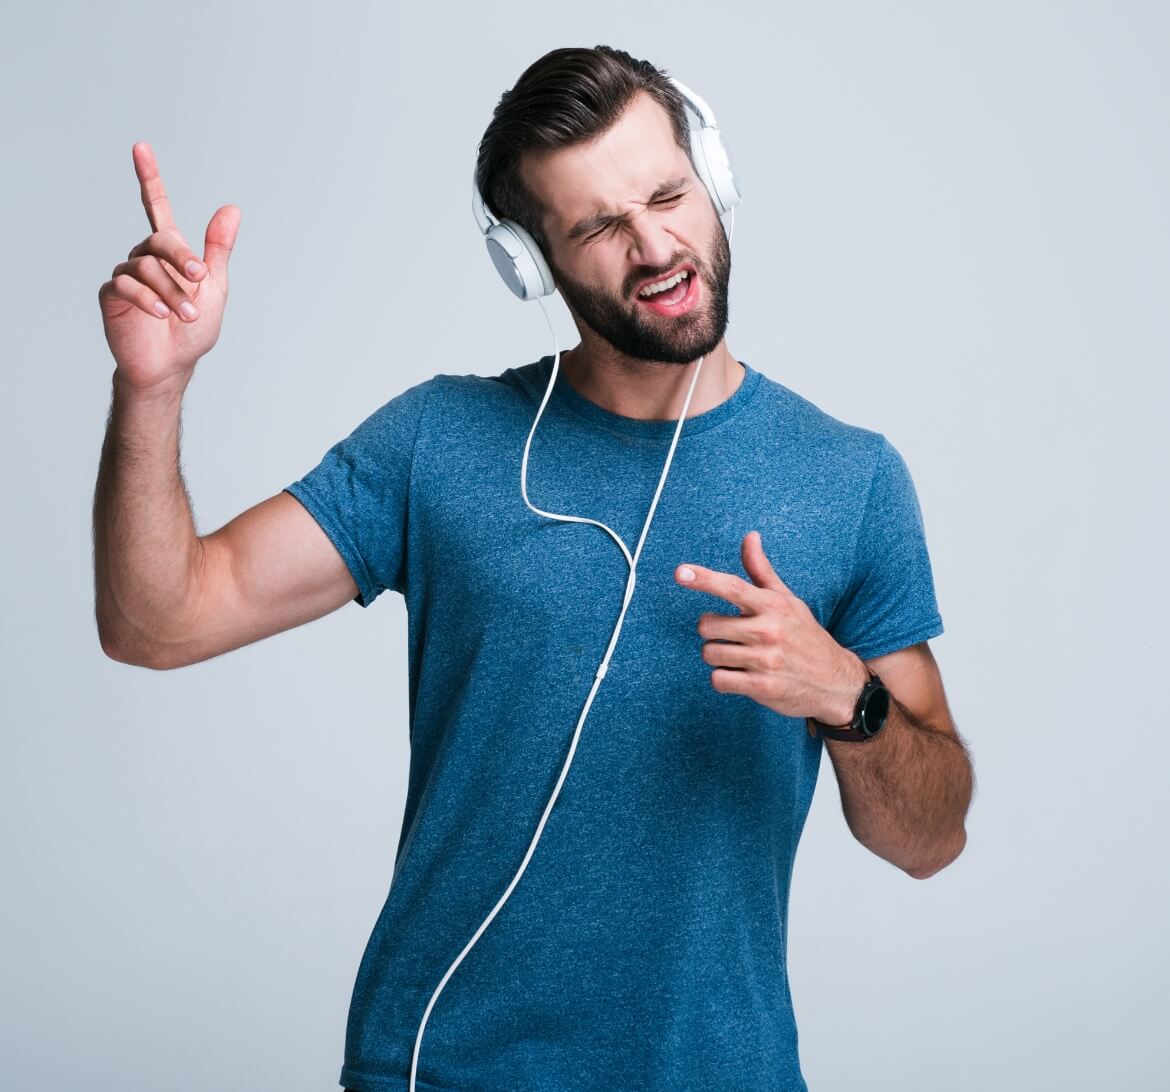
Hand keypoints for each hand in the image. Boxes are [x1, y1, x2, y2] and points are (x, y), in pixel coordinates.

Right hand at [97, 141, 240, 394]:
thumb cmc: (194, 329)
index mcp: (171, 251)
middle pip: (160, 239)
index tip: (141, 147)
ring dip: (172, 290)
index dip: (149, 177)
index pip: (156, 206)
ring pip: (146, 265)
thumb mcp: (214, 287)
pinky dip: (149, 299)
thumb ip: (218, 249)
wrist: (172, 365)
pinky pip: (127, 285)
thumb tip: (232, 208)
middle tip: (200, 279)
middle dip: (182, 258)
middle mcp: (146, 257)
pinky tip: (163, 314)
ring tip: (187, 314)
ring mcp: (127, 274)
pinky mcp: (113, 295)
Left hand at [675, 530, 869, 724]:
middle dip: (711, 630)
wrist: (836, 681)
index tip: (681, 572)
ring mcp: (765, 660)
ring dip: (717, 655)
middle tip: (729, 633)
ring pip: (710, 653)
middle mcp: (769, 630)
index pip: (733, 587)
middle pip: (708, 626)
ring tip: (739, 655)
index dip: (704, 579)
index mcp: (773, 605)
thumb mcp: (787, 600)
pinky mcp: (761, 687)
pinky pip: (719, 679)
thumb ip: (761, 570)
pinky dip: (723, 678)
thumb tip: (750, 537)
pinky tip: (741, 674)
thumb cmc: (805, 636)